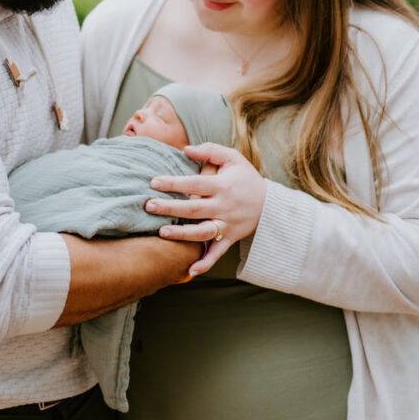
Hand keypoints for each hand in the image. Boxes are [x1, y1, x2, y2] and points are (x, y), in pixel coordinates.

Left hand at [145, 142, 266, 276]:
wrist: (270, 205)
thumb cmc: (246, 178)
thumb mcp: (233, 158)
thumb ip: (210, 151)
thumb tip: (186, 149)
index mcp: (223, 186)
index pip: (195, 184)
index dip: (174, 183)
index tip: (153, 182)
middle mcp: (224, 207)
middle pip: (194, 209)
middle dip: (170, 208)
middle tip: (149, 206)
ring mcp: (227, 225)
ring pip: (202, 232)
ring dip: (182, 234)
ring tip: (161, 232)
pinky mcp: (230, 239)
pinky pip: (217, 253)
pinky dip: (205, 263)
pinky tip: (190, 270)